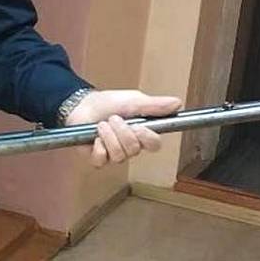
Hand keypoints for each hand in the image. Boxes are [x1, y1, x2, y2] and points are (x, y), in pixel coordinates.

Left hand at [65, 89, 182, 167]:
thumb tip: (177, 104)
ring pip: (119, 155)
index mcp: (140, 134)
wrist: (81, 104)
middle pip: (135, 149)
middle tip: (114, 119)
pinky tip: (94, 137)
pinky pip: (102, 159)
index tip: (139, 126)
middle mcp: (129, 147)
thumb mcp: (133, 100)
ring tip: (102, 124)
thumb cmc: (108, 103)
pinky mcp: (97, 159)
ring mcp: (113, 155)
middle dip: (122, 131)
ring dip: (109, 135)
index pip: (154, 145)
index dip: (147, 137)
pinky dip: (98, 145)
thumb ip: (154, 105)